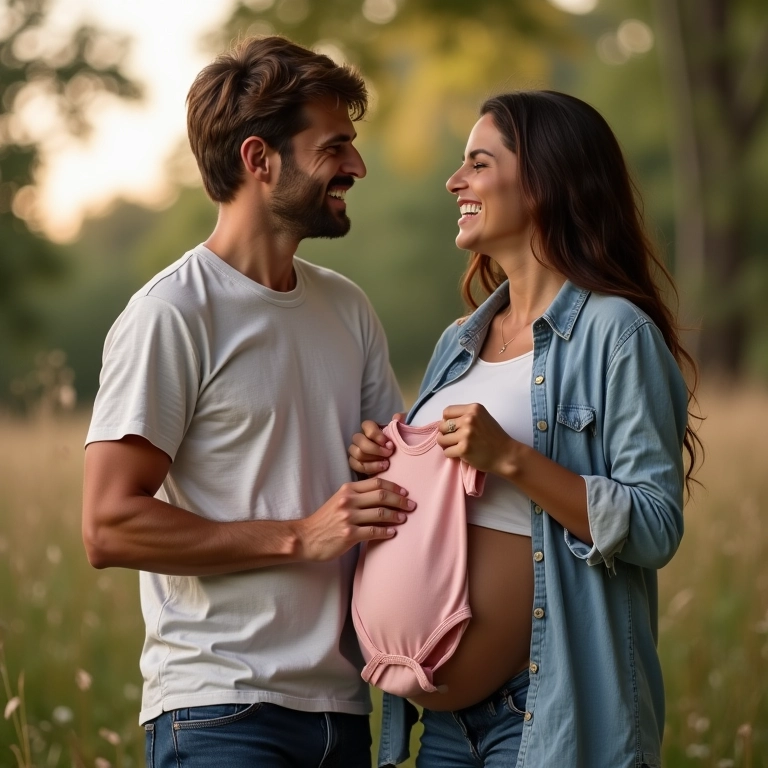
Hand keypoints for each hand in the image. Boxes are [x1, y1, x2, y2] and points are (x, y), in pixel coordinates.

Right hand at [296, 476, 414, 560]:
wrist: (306, 537)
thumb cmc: (325, 520)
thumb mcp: (339, 500)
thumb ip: (357, 495)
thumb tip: (381, 494)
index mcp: (347, 490)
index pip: (377, 483)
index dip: (394, 486)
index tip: (405, 492)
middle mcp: (348, 501)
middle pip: (382, 495)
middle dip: (401, 500)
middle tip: (412, 505)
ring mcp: (348, 518)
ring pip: (381, 513)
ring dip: (397, 516)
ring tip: (404, 518)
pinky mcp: (349, 535)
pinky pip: (374, 531)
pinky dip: (386, 532)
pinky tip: (393, 533)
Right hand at [348, 418, 398, 474]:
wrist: (395, 460)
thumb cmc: (395, 443)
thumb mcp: (401, 431)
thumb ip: (401, 422)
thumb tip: (397, 417)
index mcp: (369, 427)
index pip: (366, 425)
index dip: (376, 435)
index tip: (389, 443)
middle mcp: (360, 437)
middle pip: (359, 440)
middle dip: (375, 449)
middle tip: (389, 453)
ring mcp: (355, 450)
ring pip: (357, 454)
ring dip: (373, 459)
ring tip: (386, 463)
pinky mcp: (354, 463)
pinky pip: (356, 466)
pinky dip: (369, 468)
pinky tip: (381, 469)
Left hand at [437, 403, 515, 475]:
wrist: (506, 455)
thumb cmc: (495, 437)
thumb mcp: (483, 418)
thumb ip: (466, 416)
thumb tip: (445, 421)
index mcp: (474, 409)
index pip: (447, 412)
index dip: (447, 421)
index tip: (453, 428)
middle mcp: (469, 419)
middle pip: (442, 425)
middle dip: (445, 434)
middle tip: (455, 439)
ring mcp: (466, 434)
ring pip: (441, 439)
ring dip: (447, 445)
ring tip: (457, 446)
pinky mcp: (464, 449)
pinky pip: (446, 452)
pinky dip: (451, 454)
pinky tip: (461, 454)